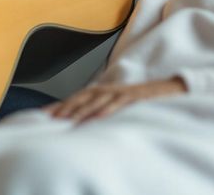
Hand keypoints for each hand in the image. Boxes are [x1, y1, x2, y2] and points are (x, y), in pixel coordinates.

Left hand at [46, 78, 186, 122]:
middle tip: (52, 120)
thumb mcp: (117, 105)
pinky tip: (98, 117)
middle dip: (66, 108)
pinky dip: (107, 109)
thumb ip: (100, 110)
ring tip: (69, 121)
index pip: (76, 98)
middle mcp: (109, 89)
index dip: (60, 106)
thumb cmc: (141, 101)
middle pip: (82, 97)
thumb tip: (80, 124)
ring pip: (97, 100)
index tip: (44, 116)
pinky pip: (119, 103)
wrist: (169, 89)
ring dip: (82, 110)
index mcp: (103, 91)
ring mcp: (121, 92)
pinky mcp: (135, 96)